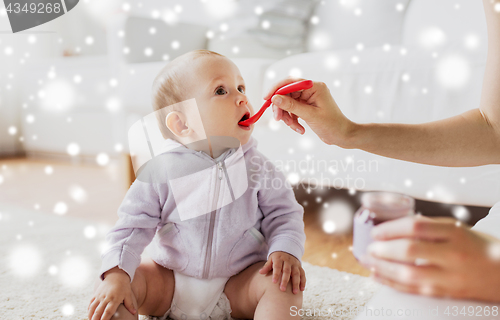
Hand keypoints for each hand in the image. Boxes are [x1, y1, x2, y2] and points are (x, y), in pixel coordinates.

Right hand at [88, 268, 136, 319]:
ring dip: (90, 315)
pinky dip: (89, 309)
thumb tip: (134, 312)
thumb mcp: (128, 294)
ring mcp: (100, 295)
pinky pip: (91, 303)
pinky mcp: (96, 293)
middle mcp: (106, 298)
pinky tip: (89, 314)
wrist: (116, 274)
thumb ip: (130, 304)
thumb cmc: (123, 285)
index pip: (108, 311)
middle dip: (95, 319)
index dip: (104, 319)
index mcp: (114, 299)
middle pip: (98, 311)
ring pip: (92, 308)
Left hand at [258, 251, 305, 293]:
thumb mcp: (271, 259)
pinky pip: (302, 274)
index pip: (277, 267)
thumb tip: (260, 272)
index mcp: (279, 259)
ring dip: (296, 283)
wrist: (287, 250)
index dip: (276, 274)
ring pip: (296, 273)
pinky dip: (303, 281)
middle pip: (287, 271)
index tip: (274, 282)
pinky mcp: (300, 267)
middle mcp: (288, 261)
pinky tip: (302, 289)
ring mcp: (295, 264)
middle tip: (282, 290)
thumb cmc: (276, 258)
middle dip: (285, 280)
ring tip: (295, 292)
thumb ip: (266, 266)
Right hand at [264, 77, 354, 146]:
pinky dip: (293, 120)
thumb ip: (292, 106)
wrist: (342, 136)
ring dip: (287, 116)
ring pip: (288, 104)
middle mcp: (311, 90)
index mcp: (315, 87)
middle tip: (278, 119)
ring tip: (294, 126)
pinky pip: (292, 111)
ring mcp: (308, 99)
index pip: (290, 82)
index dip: (277, 89)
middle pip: (287, 94)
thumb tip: (275, 98)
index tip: (267, 99)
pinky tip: (300, 129)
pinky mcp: (306, 107)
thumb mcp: (310, 115)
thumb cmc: (332, 125)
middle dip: (281, 107)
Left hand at [364, 215, 499, 301]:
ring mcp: (450, 276)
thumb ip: (430, 226)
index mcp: (455, 233)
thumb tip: (396, 225)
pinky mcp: (445, 292)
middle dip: (384, 249)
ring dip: (383, 268)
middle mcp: (453, 254)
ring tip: (368, 261)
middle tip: (370, 247)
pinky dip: (391, 283)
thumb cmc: (477, 247)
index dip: (391, 228)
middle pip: (410, 250)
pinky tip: (377, 276)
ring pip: (409, 274)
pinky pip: (413, 289)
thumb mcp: (457, 229)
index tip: (377, 230)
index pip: (416, 227)